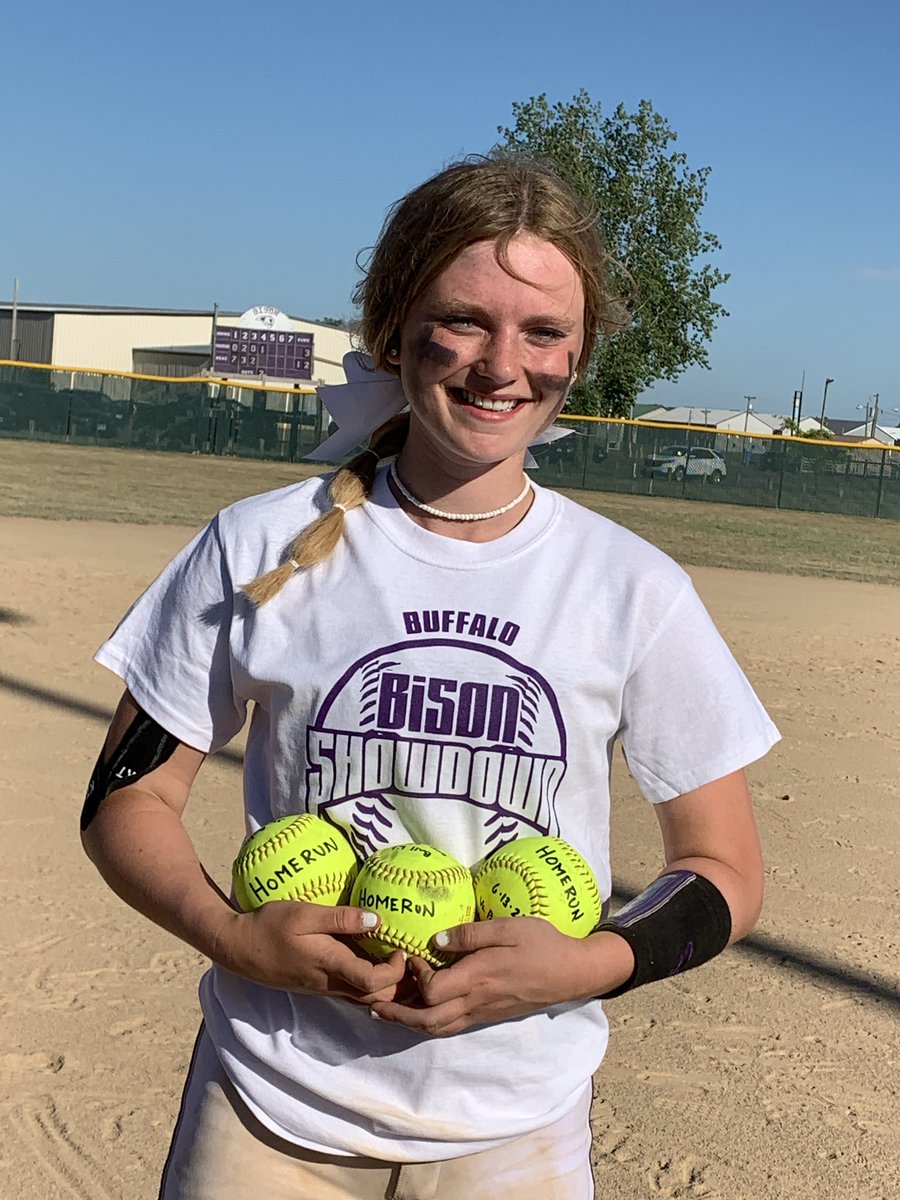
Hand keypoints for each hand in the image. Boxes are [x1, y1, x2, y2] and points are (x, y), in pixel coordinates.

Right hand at [212, 901, 407, 1003]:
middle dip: (400, 986)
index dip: (395, 971)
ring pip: (365, 1000)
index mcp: (330, 965)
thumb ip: (341, 917)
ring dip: (388, 989)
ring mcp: (325, 988)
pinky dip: (372, 987)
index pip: (373, 982)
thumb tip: (378, 920)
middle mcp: (330, 984)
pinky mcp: (320, 986)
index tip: (402, 948)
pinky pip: (353, 994)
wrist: (240, 948)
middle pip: (375, 998)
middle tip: (413, 959)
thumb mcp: (304, 913)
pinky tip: (379, 967)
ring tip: (402, 965)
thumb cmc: (271, 926)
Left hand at [369, 918, 630, 1035]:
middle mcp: (475, 1002)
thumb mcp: (508, 927)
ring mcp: (481, 1013)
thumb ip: (471, 933)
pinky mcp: (488, 1015)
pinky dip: (428, 1022)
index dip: (414, 977)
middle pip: (426, 1021)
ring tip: (385, 1009)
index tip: (410, 954)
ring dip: (408, 1022)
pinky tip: (419, 1010)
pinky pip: (451, 1026)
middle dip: (395, 1012)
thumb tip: (435, 940)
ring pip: (437, 1029)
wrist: (571, 972)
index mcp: (477, 978)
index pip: (431, 991)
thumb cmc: (541, 943)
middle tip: (370, 1000)